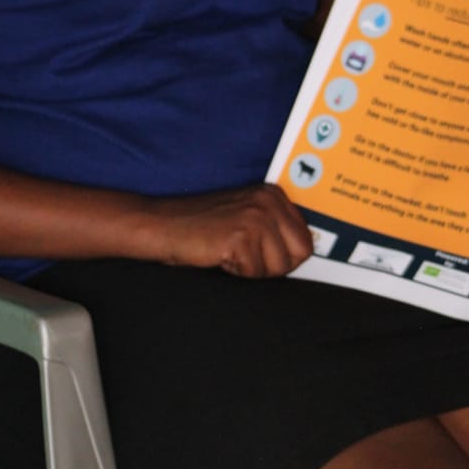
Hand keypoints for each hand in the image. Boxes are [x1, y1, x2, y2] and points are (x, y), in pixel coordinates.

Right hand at [139, 183, 313, 277]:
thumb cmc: (201, 227)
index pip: (305, 240)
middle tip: (244, 254)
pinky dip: (235, 271)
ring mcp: (256, 217)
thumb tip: (303, 252)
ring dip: (252, 269)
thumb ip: (274, 227)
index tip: (262, 253)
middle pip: (299, 254)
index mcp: (274, 195)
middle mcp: (269, 201)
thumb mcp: (246, 217)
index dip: (284, 256)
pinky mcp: (241, 236)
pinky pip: (254, 273)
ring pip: (278, 268)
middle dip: (274, 265)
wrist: (163, 225)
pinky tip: (219, 254)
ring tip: (228, 250)